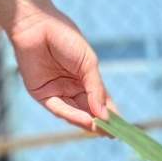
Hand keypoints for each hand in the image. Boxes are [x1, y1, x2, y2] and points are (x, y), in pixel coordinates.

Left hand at [6, 9, 113, 132]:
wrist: (38, 26)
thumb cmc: (66, 38)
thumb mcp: (89, 63)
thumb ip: (96, 89)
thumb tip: (105, 114)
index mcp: (85, 78)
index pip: (100, 101)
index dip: (111, 113)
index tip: (123, 127)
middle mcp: (71, 88)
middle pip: (88, 110)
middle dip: (100, 123)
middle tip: (113, 134)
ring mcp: (57, 92)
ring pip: (74, 113)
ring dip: (88, 122)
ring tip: (101, 129)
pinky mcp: (42, 94)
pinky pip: (59, 108)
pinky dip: (72, 115)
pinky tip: (86, 120)